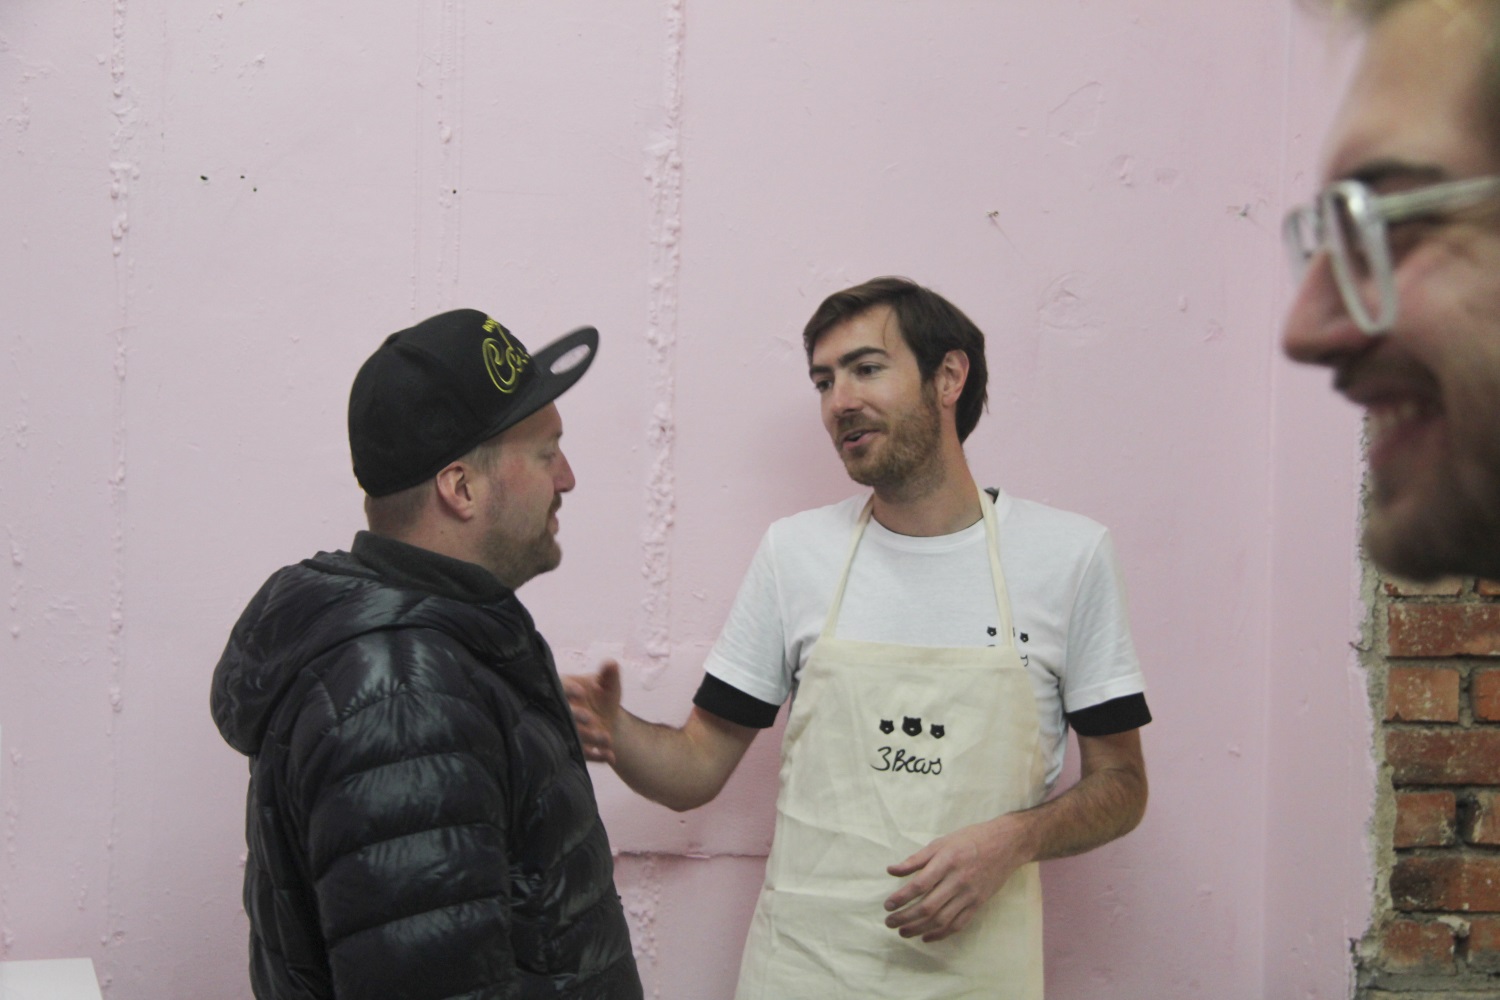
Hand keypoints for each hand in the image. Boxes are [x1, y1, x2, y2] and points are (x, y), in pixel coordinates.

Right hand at [562, 659, 622, 763]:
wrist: (606, 718)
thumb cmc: (602, 695)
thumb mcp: (607, 683)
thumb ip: (609, 674)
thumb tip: (611, 663)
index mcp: (563, 690)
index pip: (560, 687)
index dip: (568, 690)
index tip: (581, 692)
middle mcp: (561, 712)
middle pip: (564, 715)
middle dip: (576, 717)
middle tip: (590, 718)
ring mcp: (566, 731)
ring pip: (573, 736)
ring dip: (589, 738)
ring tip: (607, 738)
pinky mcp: (574, 748)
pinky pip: (583, 755)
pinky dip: (597, 756)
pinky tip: (610, 756)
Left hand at [883, 815, 1035, 941]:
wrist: (1006, 845)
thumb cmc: (969, 840)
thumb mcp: (941, 842)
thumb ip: (916, 859)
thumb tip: (891, 870)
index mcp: (947, 861)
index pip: (920, 884)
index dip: (902, 897)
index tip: (887, 905)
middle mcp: (958, 880)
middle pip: (928, 906)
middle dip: (906, 917)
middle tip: (889, 922)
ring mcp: (970, 895)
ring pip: (941, 919)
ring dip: (919, 929)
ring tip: (903, 932)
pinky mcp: (978, 904)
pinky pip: (958, 924)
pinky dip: (941, 934)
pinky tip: (926, 936)